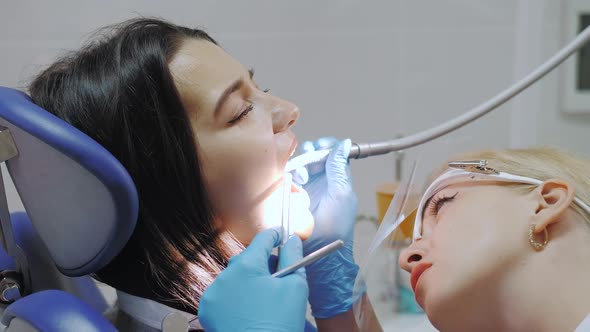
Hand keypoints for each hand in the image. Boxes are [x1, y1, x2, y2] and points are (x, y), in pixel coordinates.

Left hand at [199, 229, 307, 331]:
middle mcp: (224, 276)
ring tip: (264, 297)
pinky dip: (235, 296)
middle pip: (247, 259)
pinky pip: (223, 293)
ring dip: (248, 280)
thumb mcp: (295, 287)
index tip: (282, 237)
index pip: (262, 239)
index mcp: (246, 266)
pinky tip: (249, 308)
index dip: (275, 236)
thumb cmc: (280, 323)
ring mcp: (213, 294)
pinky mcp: (207, 310)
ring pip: (234, 276)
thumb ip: (293, 257)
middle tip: (279, 275)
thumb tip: (292, 239)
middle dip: (263, 263)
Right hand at [292, 138, 359, 318]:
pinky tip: (294, 180)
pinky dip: (291, 174)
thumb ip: (339, 167)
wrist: (318, 249)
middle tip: (307, 154)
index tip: (320, 145)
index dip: (327, 146)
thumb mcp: (342, 193)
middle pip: (315, 157)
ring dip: (300, 164)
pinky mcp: (293, 196)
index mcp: (339, 179)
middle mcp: (323, 182)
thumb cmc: (336, 224)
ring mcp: (307, 189)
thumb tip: (343, 143)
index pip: (333, 154)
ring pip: (301, 166)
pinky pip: (290, 178)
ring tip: (302, 173)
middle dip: (311, 152)